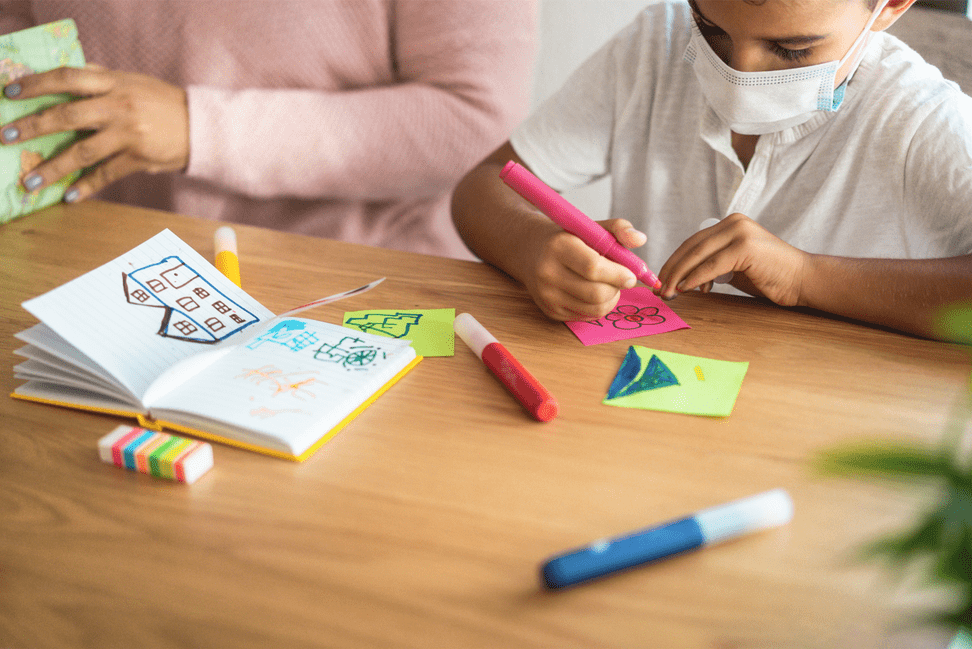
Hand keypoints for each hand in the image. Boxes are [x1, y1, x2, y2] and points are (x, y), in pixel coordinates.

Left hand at [1, 64, 188, 200]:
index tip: (10, 92)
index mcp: (115, 83)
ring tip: (31, 180)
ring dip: (54, 167)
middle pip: (68, 116)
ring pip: (83, 151)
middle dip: (33, 126)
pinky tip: (69, 196)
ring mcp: (129, 135)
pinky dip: (87, 186)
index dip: (37, 84)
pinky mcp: (139, 158)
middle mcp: (120, 107)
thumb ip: (101, 80)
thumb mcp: (133, 83)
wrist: (203, 126)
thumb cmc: (164, 103)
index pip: (68, 78)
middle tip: (7, 136)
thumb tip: (64, 79)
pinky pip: (106, 174)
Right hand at [523, 219, 644, 320]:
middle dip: (617, 289)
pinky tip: (596, 293)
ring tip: (610, 285)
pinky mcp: (550, 311)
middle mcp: (548, 273)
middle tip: (623, 280)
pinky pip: (587, 316)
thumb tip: (640, 240)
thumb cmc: (569, 239)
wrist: (531, 251)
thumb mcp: (591, 227)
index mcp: (559, 246)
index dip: (618, 274)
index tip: (631, 275)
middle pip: (596, 293)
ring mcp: (547, 295)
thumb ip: (619, 228)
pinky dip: (599, 307)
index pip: (593, 267)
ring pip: (594, 309)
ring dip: (611, 299)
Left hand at [657, 213, 808, 305]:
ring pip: (698, 255)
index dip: (674, 261)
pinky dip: (695, 278)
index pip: (693, 242)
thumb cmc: (769, 276)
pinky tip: (685, 289)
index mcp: (730, 224)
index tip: (660, 279)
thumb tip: (684, 279)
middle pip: (691, 246)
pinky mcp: (745, 247)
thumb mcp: (734, 267)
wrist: (802, 280)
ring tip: (668, 292)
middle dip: (671, 269)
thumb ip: (712, 266)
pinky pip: (711, 265)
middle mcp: (734, 223)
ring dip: (678, 276)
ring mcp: (740, 232)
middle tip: (658, 288)